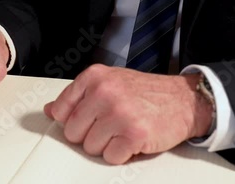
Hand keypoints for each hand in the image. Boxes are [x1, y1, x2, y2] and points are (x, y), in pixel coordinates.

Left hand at [44, 64, 212, 164]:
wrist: (183, 100)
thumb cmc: (146, 92)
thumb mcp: (109, 83)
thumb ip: (78, 96)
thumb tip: (51, 110)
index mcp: (95, 77)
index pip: (60, 110)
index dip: (72, 120)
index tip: (86, 120)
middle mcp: (105, 91)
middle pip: (73, 132)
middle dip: (90, 134)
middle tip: (111, 125)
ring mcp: (119, 112)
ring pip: (90, 147)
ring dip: (107, 145)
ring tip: (123, 130)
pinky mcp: (134, 133)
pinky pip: (110, 157)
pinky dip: (121, 154)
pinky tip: (132, 140)